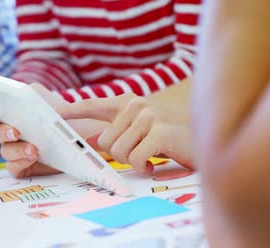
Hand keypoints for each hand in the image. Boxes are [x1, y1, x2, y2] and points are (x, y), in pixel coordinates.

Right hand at [0, 84, 109, 177]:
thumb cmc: (59, 112)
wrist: (82, 132)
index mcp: (6, 112)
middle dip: (2, 133)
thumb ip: (29, 93)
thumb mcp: (44, 97)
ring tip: (34, 149)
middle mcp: (7, 131)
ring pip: (4, 151)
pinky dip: (21, 162)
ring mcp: (14, 150)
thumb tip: (18, 95)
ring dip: (17, 149)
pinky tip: (33, 157)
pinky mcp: (23, 166)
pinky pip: (13, 167)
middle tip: (15, 132)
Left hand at [57, 93, 193, 172]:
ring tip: (153, 156)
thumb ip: (119, 132)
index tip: (56, 114)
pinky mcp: (160, 131)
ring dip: (135, 161)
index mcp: (131, 103)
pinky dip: (145, 167)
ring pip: (119, 152)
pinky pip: (135, 159)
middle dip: (121, 155)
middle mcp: (137, 104)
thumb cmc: (175, 138)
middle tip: (143, 153)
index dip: (74, 109)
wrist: (213, 138)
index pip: (96, 105)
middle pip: (106, 141)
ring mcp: (149, 116)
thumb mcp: (144, 132)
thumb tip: (94, 139)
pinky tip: (158, 162)